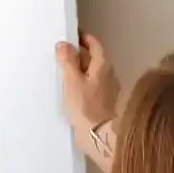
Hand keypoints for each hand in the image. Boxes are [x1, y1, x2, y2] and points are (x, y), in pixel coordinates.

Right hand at [57, 33, 120, 171]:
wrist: (97, 135)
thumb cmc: (85, 107)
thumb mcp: (72, 81)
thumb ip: (68, 61)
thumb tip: (64, 45)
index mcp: (103, 66)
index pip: (95, 44)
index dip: (83, 39)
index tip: (72, 37)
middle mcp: (109, 75)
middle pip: (94, 59)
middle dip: (80, 55)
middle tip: (64, 55)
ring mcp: (108, 90)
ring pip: (93, 74)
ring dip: (81, 71)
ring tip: (65, 74)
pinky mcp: (103, 103)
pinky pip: (93, 87)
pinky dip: (83, 85)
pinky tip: (73, 92)